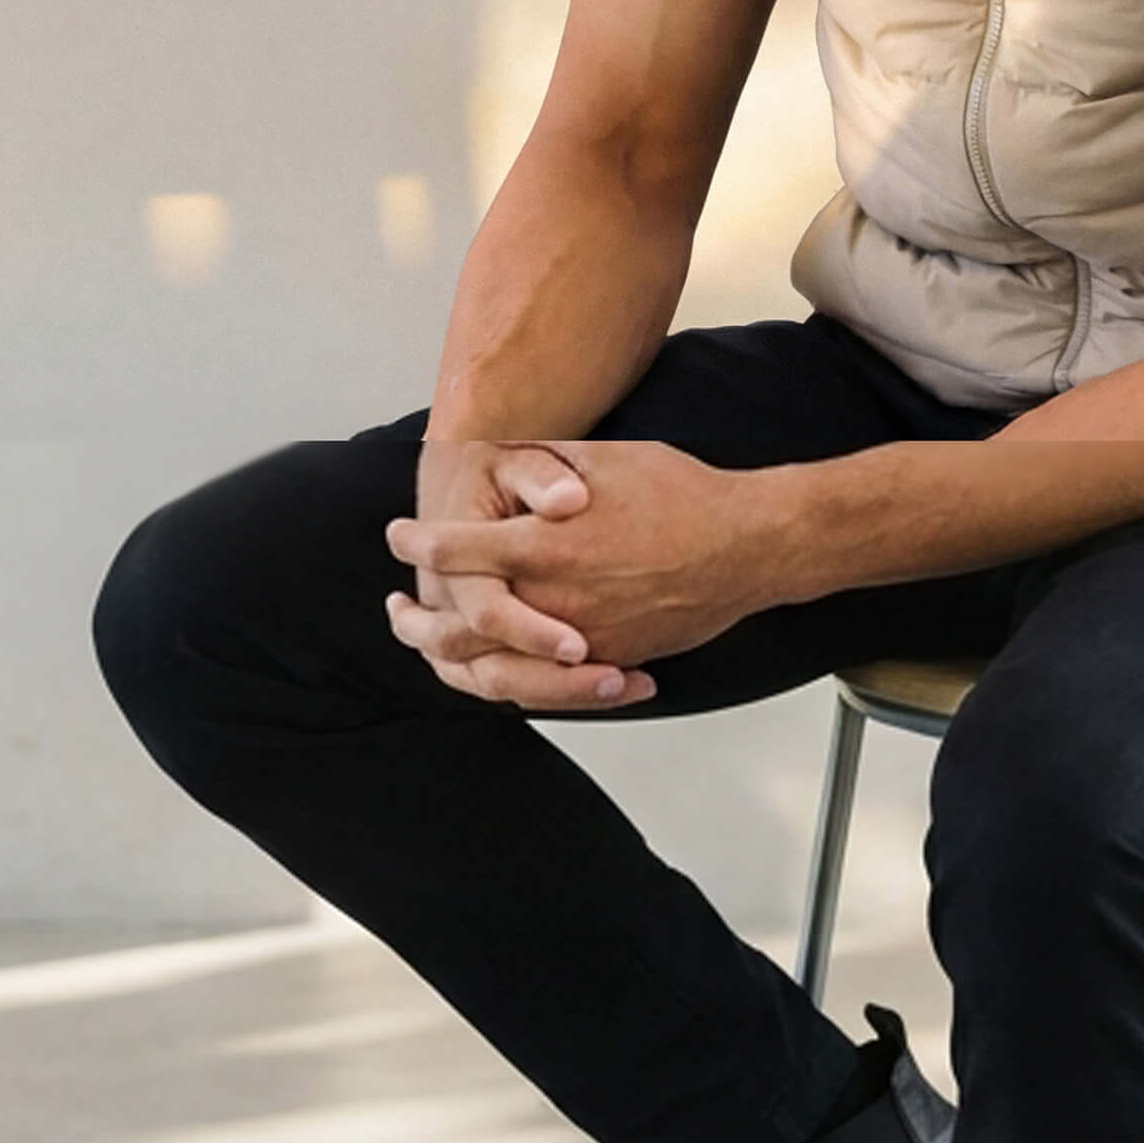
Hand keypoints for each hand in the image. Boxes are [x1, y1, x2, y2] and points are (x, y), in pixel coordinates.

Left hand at [386, 440, 774, 700]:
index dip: (420, 543)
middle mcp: (556, 601)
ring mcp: (582, 640)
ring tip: (433, 647)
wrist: (746, 546)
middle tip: (397, 610)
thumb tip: (504, 456)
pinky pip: (546, 687)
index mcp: (546, 545)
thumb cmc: (679, 494)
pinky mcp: (609, 662)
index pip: (458, 551)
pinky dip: (510, 681)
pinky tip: (492, 667)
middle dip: (419, 622)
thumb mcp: (603, 459)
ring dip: (455, 660)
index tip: (398, 537)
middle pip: (462, 627)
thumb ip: (545, 468)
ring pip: (498, 670)